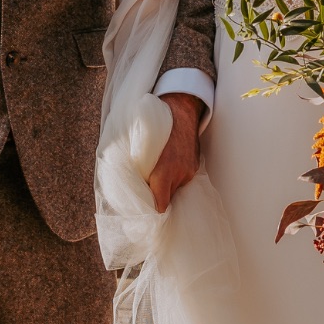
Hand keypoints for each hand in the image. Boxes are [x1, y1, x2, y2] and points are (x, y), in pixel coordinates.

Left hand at [146, 92, 205, 212]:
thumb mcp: (141, 148)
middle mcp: (179, 174)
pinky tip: (168, 168)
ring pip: (175, 189)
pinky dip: (175, 177)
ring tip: (157, 176)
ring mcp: (189, 171)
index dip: (152, 210)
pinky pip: (183, 180)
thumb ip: (138, 170)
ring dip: (166, 186)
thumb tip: (129, 185)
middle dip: (157, 196)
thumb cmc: (154, 128)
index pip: (160, 204)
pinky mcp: (195, 167)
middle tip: (146, 191)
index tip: (144, 211)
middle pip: (167, 198)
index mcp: (164, 171)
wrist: (181, 112)